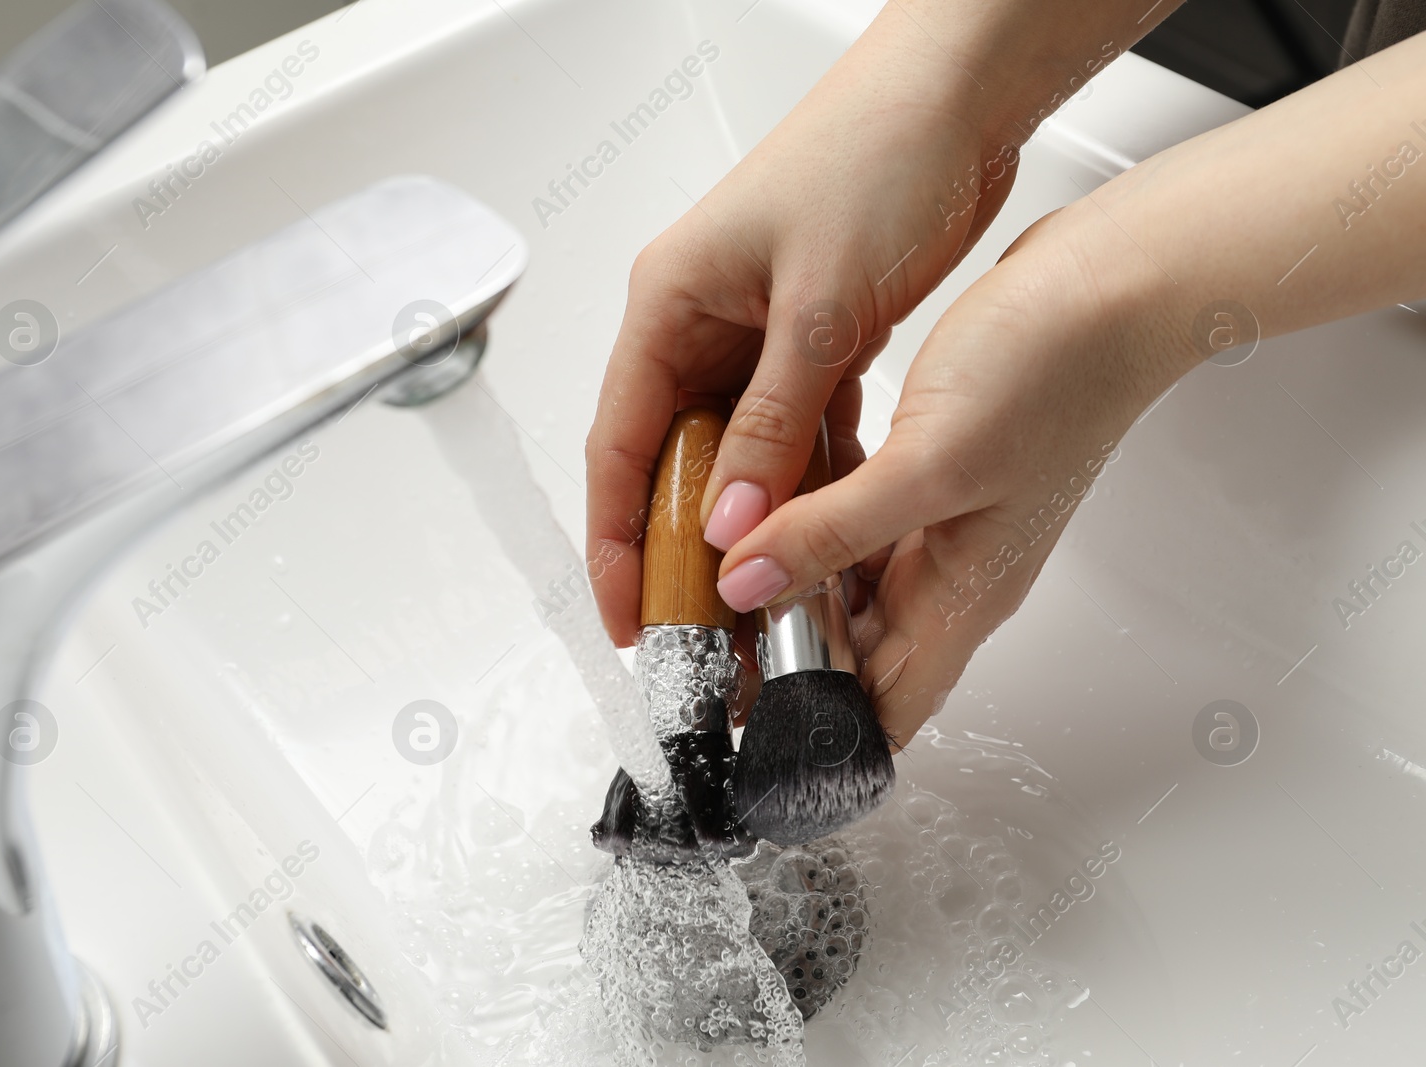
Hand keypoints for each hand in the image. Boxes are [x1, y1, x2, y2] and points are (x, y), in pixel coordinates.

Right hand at [585, 20, 1017, 646]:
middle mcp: (701, 322)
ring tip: (769, 599)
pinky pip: (793, 428)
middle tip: (705, 628)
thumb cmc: (874, 156)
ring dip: (752, 522)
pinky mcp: (810, 338)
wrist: (957, 95)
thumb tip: (733, 525)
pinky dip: (808, 476)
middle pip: (672, 461)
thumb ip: (773, 421)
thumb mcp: (818, 306)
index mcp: (669, 304)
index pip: (620, 447)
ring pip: (737, 452)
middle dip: (684, 549)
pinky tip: (830, 526)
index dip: (615, 543)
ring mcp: (757, 332)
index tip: (628, 617)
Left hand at [717, 210, 1194, 747]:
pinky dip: (810, 521)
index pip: (885, 709)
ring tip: (716, 563)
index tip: (740, 716)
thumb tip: (744, 585)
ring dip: (790, 581)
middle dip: (783, 652)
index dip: (817, 729)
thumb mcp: (929, 464)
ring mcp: (947, 523)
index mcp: (962, 597)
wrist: (1116, 284)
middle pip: (857, 651)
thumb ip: (831, 533)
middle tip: (702, 630)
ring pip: (851, 583)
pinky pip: (859, 521)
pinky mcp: (938, 471)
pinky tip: (765, 496)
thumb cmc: (1051, 373)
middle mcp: (954, 573)